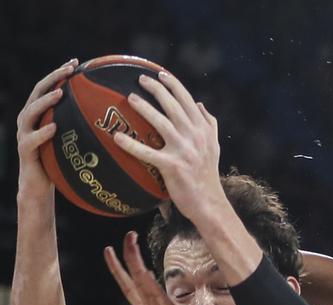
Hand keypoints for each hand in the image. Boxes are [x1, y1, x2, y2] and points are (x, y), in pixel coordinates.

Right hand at [15, 59, 77, 204]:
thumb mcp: (70, 141)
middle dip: (53, 78)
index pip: (47, 87)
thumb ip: (80, 127)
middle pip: (37, 92)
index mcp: (38, 114)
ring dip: (45, 101)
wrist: (38, 187)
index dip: (59, 73)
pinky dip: (42, 133)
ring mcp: (24, 134)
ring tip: (60, 93)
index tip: (75, 62)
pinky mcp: (24, 151)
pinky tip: (53, 128)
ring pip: (31, 112)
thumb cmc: (58, 163)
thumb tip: (110, 118)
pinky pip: (31, 140)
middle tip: (69, 70)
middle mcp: (28, 120)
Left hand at [98, 231, 219, 304]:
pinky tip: (144, 275)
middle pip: (139, 281)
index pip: (131, 288)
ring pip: (149, 287)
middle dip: (131, 258)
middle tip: (125, 235)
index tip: (109, 251)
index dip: (120, 270)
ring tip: (131, 245)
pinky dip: (152, 289)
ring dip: (139, 266)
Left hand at [114, 71, 224, 224]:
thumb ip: (210, 123)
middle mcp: (194, 136)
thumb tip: (200, 104)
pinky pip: (147, 152)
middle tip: (140, 80)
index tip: (160, 74)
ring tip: (131, 98)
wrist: (209, 203)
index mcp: (203, 129)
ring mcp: (183, 150)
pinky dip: (131, 145)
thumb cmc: (208, 175)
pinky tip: (117, 137)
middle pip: (173, 105)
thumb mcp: (214, 146)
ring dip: (144, 108)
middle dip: (156, 89)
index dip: (173, 84)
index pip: (187, 100)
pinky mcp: (171, 166)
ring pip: (161, 122)